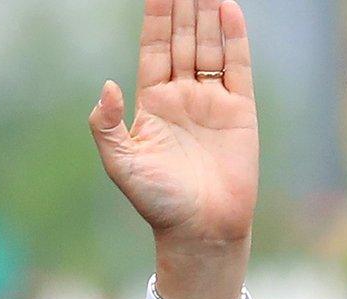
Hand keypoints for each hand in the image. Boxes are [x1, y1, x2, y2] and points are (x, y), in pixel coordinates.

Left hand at [89, 0, 258, 298]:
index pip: (154, 49)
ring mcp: (212, 100)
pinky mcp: (240, 110)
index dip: (156, 19)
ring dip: (206, 15)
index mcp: (152, 104)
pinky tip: (228, 10)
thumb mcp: (121, 164)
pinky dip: (234, 37)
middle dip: (183, 7)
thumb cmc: (157, 202)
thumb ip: (107, 126)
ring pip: (209, 46)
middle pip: (183, 40)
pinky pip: (237, 65)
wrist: (200, 229)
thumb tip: (107, 86)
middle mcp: (182, 96)